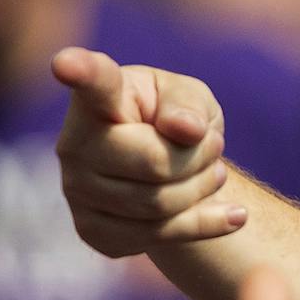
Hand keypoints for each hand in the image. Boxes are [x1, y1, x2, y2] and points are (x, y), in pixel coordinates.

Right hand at [54, 47, 246, 256]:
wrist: (164, 171)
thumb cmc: (175, 119)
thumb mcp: (191, 98)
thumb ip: (189, 105)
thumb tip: (185, 130)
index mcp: (96, 97)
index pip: (91, 83)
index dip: (79, 70)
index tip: (65, 64)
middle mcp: (74, 143)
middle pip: (154, 162)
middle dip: (199, 157)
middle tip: (215, 146)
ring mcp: (76, 190)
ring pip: (159, 204)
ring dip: (203, 188)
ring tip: (215, 173)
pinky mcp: (92, 230)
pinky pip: (160, 236)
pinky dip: (205, 225)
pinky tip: (234, 216)